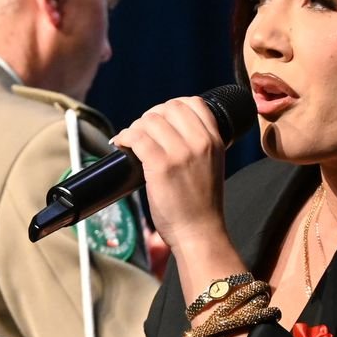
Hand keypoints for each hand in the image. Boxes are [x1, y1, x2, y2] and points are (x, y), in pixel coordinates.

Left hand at [111, 96, 227, 251]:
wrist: (200, 233)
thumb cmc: (201, 206)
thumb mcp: (211, 165)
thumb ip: (198, 145)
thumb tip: (167, 129)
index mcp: (215, 140)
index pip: (193, 103)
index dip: (171, 108)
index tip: (160, 120)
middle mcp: (200, 142)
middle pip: (168, 108)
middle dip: (150, 117)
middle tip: (142, 133)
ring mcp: (180, 152)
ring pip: (149, 120)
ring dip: (135, 128)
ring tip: (131, 141)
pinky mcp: (161, 165)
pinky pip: (136, 137)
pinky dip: (124, 137)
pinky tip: (121, 145)